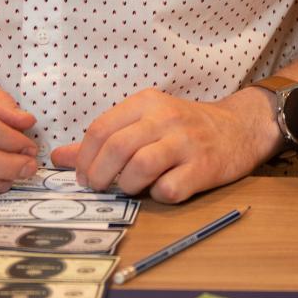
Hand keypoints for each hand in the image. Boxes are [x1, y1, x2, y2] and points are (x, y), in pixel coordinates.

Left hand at [52, 89, 279, 203]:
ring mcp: (187, 143)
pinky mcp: (204, 167)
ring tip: (130, 187)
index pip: (101, 128)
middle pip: (117, 148)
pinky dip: (159, 195)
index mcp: (148, 103)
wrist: (239, 129)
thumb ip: (102, 139)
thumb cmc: (184, 128)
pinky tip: (163, 188)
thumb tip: (57, 157)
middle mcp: (167, 118)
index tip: (83, 174)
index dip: (84, 157)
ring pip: (140, 168)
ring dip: (127, 185)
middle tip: (98, 186)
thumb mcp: (145, 122)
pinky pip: (169, 189)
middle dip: (98, 175)